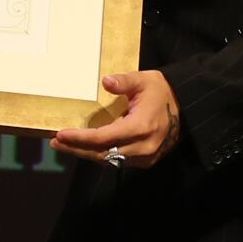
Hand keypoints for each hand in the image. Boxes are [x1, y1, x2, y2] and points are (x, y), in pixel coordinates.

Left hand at [53, 69, 176, 168]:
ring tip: (65, 145)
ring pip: (109, 160)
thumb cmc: (163, 92)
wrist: (186, 109)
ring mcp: (145, 157)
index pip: (103, 137)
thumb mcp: (145, 80)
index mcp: (141, 127)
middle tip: (55, 143)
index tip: (61, 134)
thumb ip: (124, 81)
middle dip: (77, 149)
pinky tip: (86, 148)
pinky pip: (117, 161)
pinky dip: (100, 154)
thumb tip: (106, 81)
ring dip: (86, 154)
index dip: (80, 138)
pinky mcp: (146, 161)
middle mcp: (142, 147)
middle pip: (102, 153)